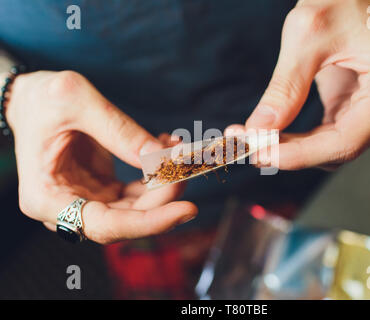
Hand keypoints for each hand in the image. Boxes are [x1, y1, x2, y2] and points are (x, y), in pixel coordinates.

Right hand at [5, 70, 196, 243]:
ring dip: (163, 185)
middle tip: (185, 167)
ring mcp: (87, 200)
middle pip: (126, 219)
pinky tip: (166, 149)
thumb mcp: (75, 101)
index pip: (104, 226)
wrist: (32, 99)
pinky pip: (136, 191)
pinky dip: (155, 174)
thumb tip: (161, 158)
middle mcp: (67, 208)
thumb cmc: (42, 99)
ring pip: (136, 208)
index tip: (186, 209)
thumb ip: (119, 131)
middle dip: (162, 196)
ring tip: (177, 152)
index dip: (149, 222)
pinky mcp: (102, 189)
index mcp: (47, 198)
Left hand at [229, 0, 369, 169]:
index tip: (260, 153)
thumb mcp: (305, 36)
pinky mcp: (360, 114)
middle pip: (337, 151)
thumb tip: (258, 129)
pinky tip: (271, 134)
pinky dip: (298, 142)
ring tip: (253, 137)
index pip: (345, 142)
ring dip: (289, 150)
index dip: (300, 155)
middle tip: (246, 146)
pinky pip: (326, 140)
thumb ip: (285, 86)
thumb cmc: (338, 3)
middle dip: (289, 153)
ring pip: (329, 151)